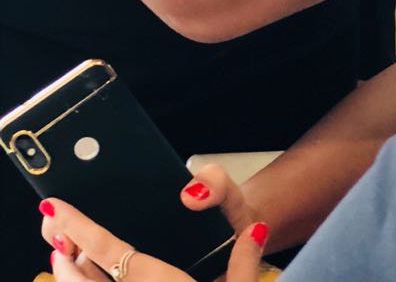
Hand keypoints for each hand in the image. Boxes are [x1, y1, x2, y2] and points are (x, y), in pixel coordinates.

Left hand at [40, 166, 262, 281]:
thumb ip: (244, 260)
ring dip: (70, 276)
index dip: (78, 228)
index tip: (55, 208)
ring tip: (66, 257)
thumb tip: (253, 229)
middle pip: (79, 279)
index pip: (108, 251)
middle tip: (56, 235)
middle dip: (63, 257)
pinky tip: (87, 280)